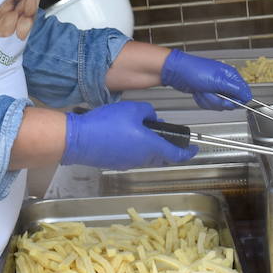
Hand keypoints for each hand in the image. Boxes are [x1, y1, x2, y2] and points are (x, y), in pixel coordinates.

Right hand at [62, 101, 195, 169]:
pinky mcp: (116, 163)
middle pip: (162, 157)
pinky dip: (138, 149)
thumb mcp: (133, 109)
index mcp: (151, 147)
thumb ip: (148, 112)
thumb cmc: (107, 124)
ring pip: (148, 158)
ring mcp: (128, 163)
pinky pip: (133, 158)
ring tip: (146, 131)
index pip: (177, 155)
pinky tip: (129, 136)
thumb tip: (152, 117)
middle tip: (169, 135)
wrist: (79, 139)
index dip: (188, 152)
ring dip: (152, 148)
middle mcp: (142, 159)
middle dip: (169, 148)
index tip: (194, 149)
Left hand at [159, 49, 251, 110]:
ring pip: (219, 104)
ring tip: (202, 91)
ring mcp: (215, 87)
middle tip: (211, 93)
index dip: (236, 100)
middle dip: (218, 100)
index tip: (227, 101)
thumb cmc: (194, 71)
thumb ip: (235, 89)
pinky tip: (198, 93)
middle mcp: (224, 81)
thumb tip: (247, 96)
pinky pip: (210, 103)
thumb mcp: (218, 81)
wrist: (176, 73)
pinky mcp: (208, 92)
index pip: (243, 93)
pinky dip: (203, 100)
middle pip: (230, 101)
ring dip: (209, 100)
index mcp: (230, 75)